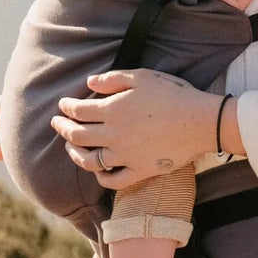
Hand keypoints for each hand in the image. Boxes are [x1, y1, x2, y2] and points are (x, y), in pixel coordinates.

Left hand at [53, 70, 228, 189]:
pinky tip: (98, 171)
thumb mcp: (142, 76)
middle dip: (63, 129)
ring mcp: (126, 156)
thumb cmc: (173, 94)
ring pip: (89, 160)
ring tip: (70, 148)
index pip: (79, 111)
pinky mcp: (140, 170)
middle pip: (78, 136)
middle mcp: (114, 135)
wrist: (200, 121)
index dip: (67, 107)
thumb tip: (89, 83)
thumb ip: (112, 79)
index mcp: (113, 110)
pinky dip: (101, 177)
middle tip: (56, 124)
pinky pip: (113, 180)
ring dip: (75, 154)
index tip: (62, 105)